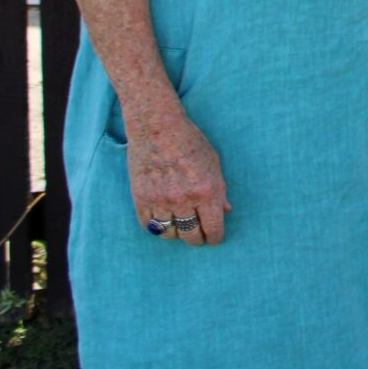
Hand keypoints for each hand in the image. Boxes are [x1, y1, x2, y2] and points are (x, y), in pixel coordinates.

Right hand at [127, 111, 228, 246]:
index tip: (214, 238)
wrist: (157, 128)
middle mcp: (184, 199)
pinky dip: (157, 227)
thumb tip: (226, 210)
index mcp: (206, 191)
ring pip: (169, 234)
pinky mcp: (141, 199)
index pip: (213, 228)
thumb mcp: (214, 163)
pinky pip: (149, 226)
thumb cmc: (190, 142)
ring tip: (181, 228)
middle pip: (191, 236)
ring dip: (177, 234)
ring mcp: (160, 200)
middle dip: (197, 239)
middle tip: (198, 237)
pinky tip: (163, 221)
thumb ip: (220, 190)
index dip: (215, 237)